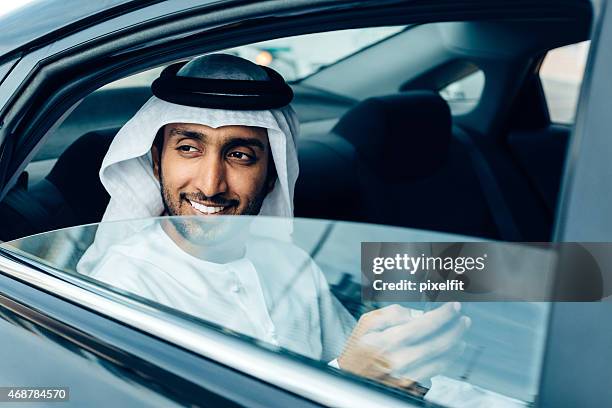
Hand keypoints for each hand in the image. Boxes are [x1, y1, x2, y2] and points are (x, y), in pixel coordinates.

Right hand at [337, 302, 469, 388]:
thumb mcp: (368, 323)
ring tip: (460, 334)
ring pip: (441, 361)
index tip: (454, 307)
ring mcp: (407, 377)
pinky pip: (436, 371)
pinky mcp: (411, 386)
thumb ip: (392, 314)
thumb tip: (416, 315)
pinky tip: (449, 350)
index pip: (423, 326)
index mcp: (387, 342)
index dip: (443, 316)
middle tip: (463, 320)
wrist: (351, 377)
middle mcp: (399, 362)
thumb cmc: (358, 348)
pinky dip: (446, 360)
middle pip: (438, 345)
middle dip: (455, 330)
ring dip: (455, 346)